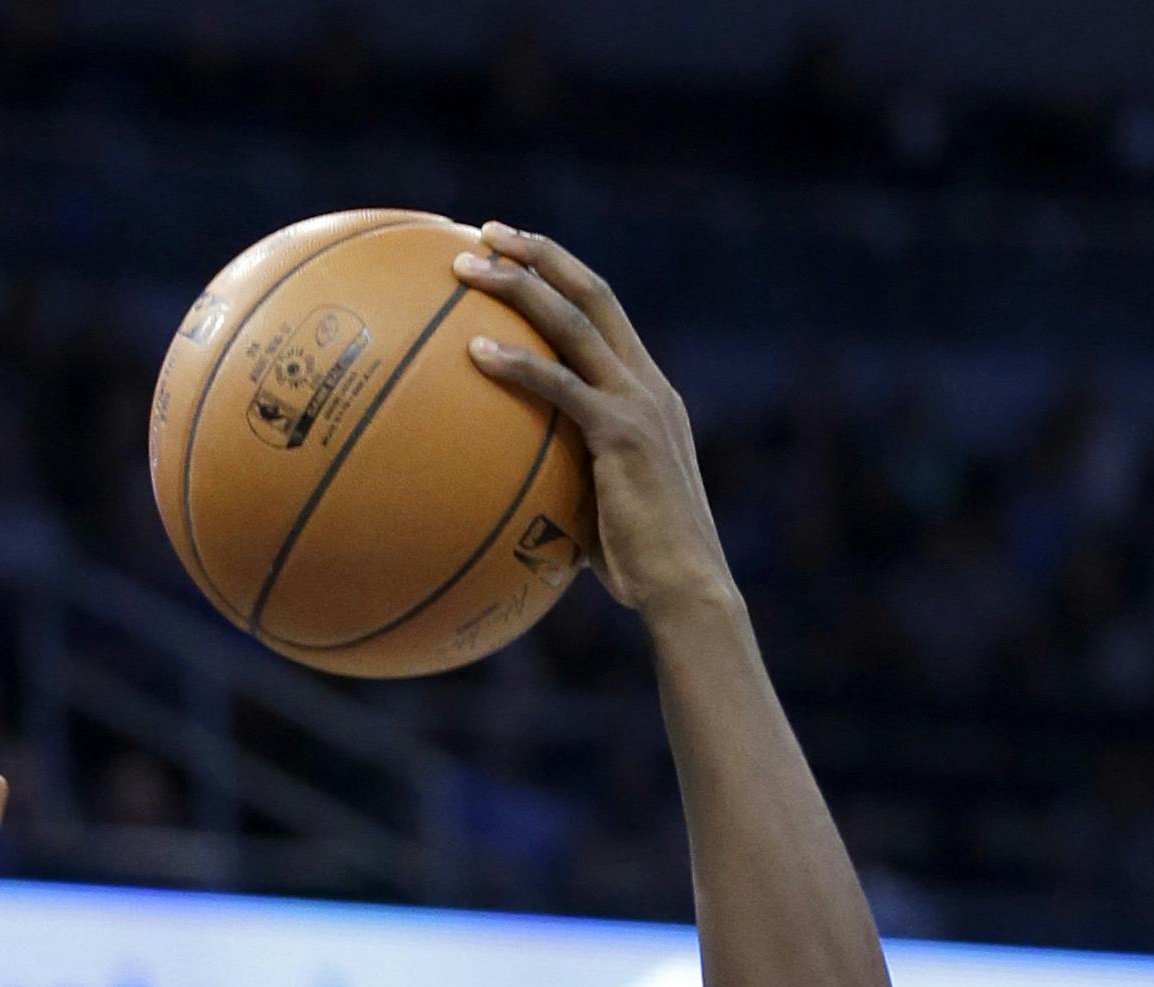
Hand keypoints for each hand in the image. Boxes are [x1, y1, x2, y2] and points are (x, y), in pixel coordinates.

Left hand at [457, 226, 732, 619]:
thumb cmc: (641, 568)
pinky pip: (561, 386)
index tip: (516, 254)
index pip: (603, 315)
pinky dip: (518, 364)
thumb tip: (513, 497)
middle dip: (538, 254)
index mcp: (648, 394)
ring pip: (574, 321)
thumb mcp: (600, 512)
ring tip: (468, 268)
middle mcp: (648, 384)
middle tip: (485, 232)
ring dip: (519, 287)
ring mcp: (638, 403)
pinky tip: (473, 355)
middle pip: (591, 294)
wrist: (685, 587)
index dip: (560, 276)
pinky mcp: (621, 435)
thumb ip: (568, 484)